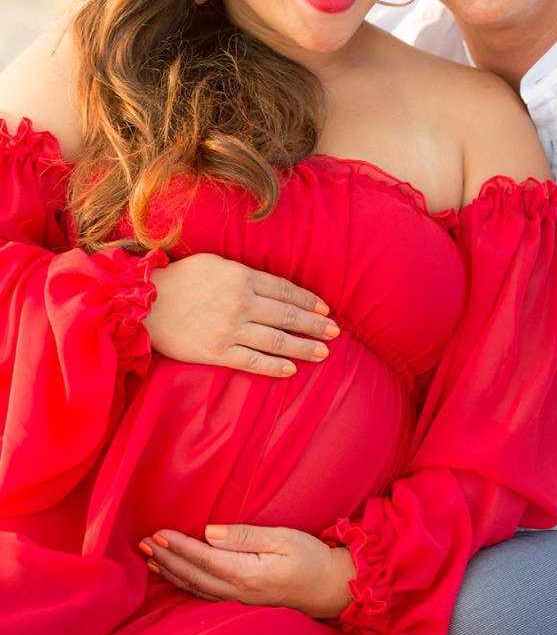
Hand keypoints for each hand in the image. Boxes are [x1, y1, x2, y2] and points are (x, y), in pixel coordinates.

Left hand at [137, 524, 355, 619]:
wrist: (331, 588)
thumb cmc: (311, 558)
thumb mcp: (284, 538)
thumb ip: (246, 536)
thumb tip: (209, 533)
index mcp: (248, 574)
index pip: (204, 558)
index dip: (178, 547)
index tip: (158, 534)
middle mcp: (239, 593)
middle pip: (193, 575)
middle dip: (166, 560)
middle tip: (142, 544)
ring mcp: (239, 602)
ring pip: (195, 588)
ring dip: (171, 573)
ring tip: (150, 560)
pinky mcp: (242, 604)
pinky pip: (205, 595)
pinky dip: (185, 585)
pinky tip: (175, 577)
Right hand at [144, 253, 338, 378]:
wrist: (144, 305)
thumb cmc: (179, 279)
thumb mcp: (215, 263)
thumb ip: (244, 273)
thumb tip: (271, 285)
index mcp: (242, 276)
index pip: (286, 290)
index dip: (309, 300)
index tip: (326, 308)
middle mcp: (241, 303)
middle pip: (288, 315)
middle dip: (315, 324)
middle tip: (334, 332)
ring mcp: (230, 329)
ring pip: (277, 341)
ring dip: (304, 348)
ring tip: (323, 353)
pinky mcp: (217, 352)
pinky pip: (252, 362)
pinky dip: (274, 367)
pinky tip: (291, 370)